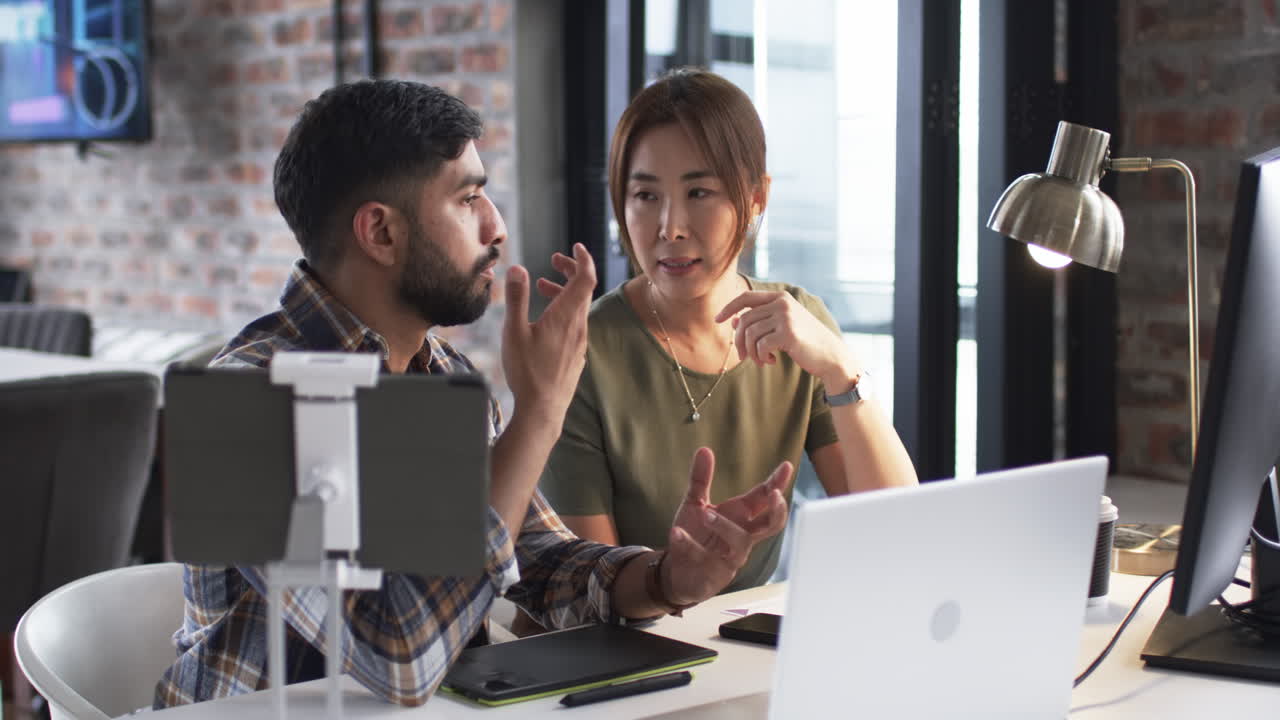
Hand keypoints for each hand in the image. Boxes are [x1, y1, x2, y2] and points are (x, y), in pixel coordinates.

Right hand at [502, 243, 596, 423]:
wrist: (543, 410)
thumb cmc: (527, 372)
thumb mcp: (514, 331)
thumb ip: (517, 298)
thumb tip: (517, 268)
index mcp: (566, 316)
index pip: (585, 278)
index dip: (583, 258)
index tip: (575, 246)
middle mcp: (578, 327)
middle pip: (583, 290)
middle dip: (570, 271)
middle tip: (554, 261)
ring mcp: (579, 343)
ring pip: (577, 309)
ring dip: (563, 293)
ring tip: (542, 287)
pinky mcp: (576, 356)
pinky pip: (575, 326)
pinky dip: (564, 312)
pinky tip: (545, 320)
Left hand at [663, 448, 792, 605]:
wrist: (676, 571)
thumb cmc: (695, 536)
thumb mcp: (695, 503)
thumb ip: (701, 479)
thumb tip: (705, 449)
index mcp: (741, 516)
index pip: (764, 498)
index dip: (777, 483)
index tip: (786, 466)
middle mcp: (742, 536)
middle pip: (772, 525)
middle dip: (777, 510)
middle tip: (774, 495)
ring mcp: (732, 556)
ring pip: (741, 541)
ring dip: (724, 526)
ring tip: (705, 515)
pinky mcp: (715, 573)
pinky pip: (705, 557)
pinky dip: (689, 544)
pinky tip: (676, 532)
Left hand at [716, 291, 855, 387]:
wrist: (830, 356)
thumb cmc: (804, 341)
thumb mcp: (781, 327)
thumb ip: (760, 321)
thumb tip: (734, 320)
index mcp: (781, 297)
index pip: (746, 297)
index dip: (729, 307)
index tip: (717, 320)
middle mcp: (782, 303)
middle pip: (744, 320)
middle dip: (739, 341)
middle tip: (744, 357)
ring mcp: (786, 317)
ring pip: (750, 334)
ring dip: (751, 352)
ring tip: (761, 360)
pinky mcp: (788, 333)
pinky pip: (760, 346)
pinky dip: (761, 357)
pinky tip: (771, 361)